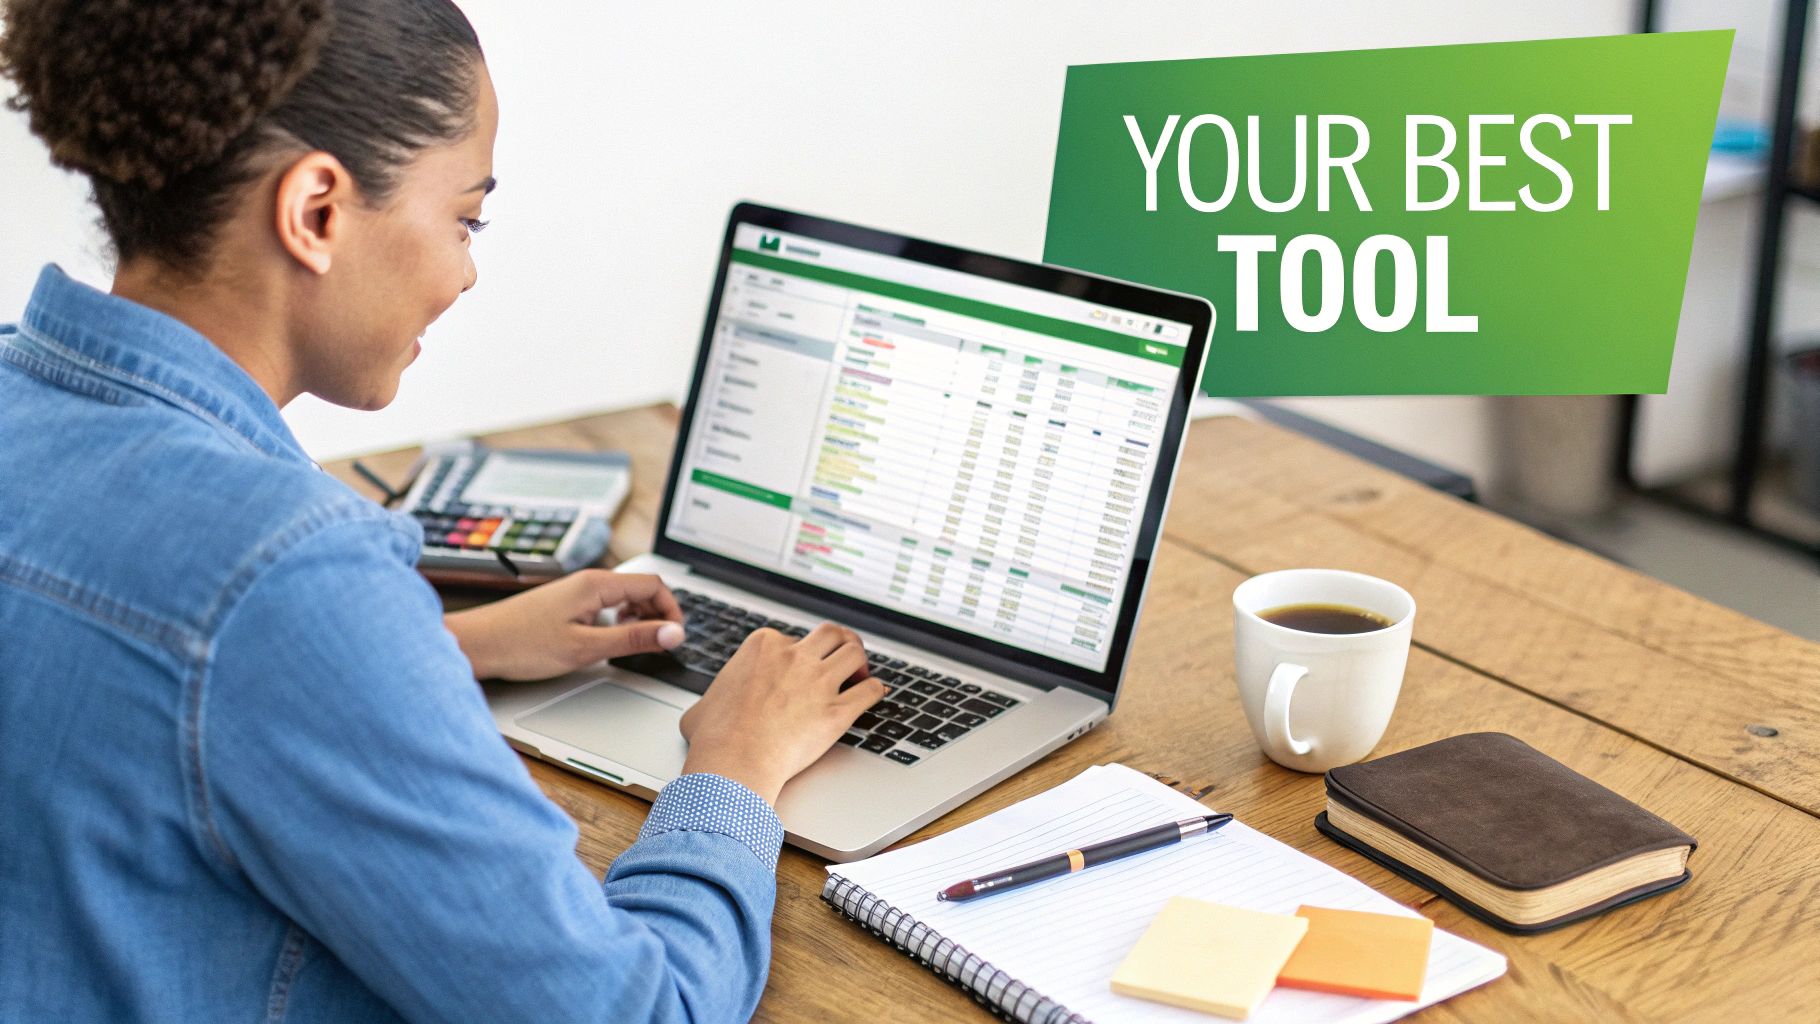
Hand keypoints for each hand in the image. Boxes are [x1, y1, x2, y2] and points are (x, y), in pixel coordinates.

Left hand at [443, 570, 683, 680]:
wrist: (479, 644)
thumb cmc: (522, 645)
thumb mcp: (586, 648)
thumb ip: (633, 639)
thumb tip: (673, 634)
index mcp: (596, 584)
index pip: (654, 585)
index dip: (672, 611)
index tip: (674, 638)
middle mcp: (588, 581)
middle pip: (641, 588)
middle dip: (657, 614)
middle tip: (657, 644)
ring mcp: (577, 591)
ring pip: (624, 596)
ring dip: (639, 617)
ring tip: (633, 643)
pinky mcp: (567, 603)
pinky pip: (606, 604)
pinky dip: (618, 620)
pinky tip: (609, 639)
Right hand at [678, 623, 885, 804]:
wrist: (734, 762)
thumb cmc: (715, 738)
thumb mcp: (702, 706)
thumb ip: (713, 698)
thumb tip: (707, 711)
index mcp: (763, 646)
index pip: (791, 639)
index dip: (797, 654)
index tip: (799, 667)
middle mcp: (795, 657)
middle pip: (831, 633)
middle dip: (841, 640)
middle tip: (843, 652)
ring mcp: (819, 682)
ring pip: (855, 653)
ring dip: (860, 660)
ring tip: (860, 672)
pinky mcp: (837, 711)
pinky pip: (869, 691)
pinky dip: (875, 690)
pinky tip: (874, 692)